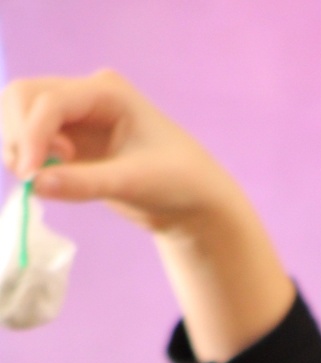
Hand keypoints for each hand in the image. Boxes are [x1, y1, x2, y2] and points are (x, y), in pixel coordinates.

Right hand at [1, 70, 232, 234]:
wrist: (193, 201)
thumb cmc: (177, 184)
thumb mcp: (134, 183)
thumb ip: (85, 183)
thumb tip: (35, 185)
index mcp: (106, 92)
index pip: (48, 102)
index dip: (30, 136)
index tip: (30, 176)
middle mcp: (84, 96)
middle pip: (22, 97)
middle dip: (17, 134)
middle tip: (32, 176)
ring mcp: (74, 117)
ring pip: (20, 116)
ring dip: (17, 146)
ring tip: (42, 180)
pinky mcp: (68, 141)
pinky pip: (31, 141)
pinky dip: (27, 159)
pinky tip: (48, 182)